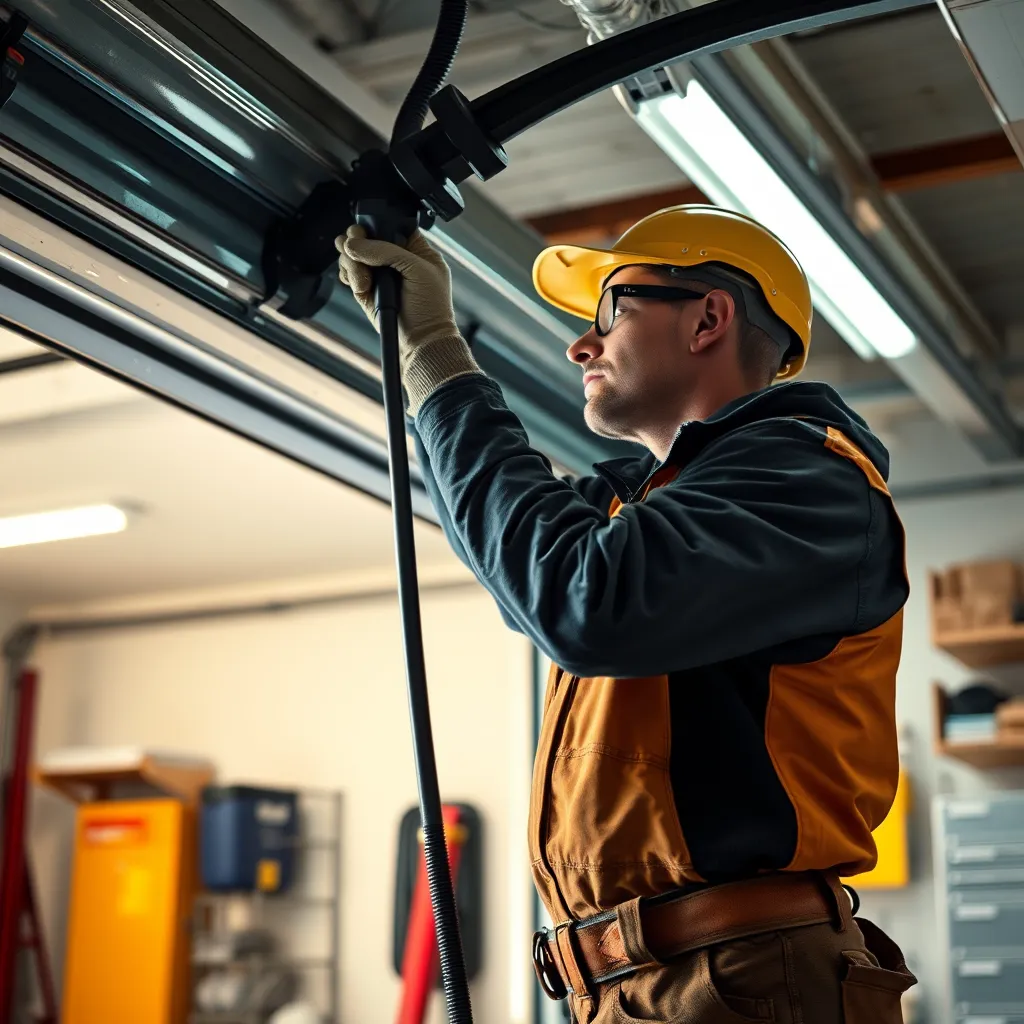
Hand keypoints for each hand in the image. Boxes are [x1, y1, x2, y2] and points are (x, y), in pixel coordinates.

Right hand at [336, 225, 478, 413]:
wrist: (421, 341)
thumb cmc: (432, 308)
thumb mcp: (418, 269)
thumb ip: (387, 251)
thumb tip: (354, 244)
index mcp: (413, 247)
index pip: (388, 223)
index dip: (376, 224)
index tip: (370, 233)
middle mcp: (393, 258)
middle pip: (364, 235)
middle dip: (357, 242)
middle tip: (359, 253)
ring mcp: (378, 274)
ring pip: (352, 253)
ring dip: (352, 263)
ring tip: (365, 281)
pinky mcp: (365, 289)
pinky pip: (347, 273)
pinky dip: (348, 275)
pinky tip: (360, 285)